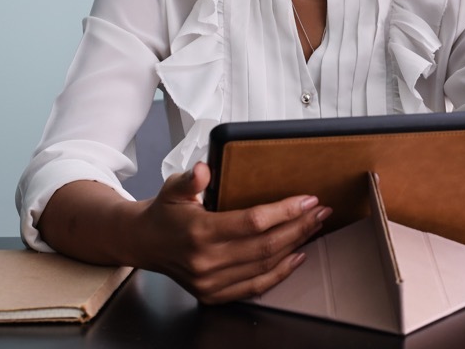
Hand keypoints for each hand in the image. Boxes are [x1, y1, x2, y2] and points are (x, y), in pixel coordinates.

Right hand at [136, 162, 329, 303]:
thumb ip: (190, 179)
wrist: (143, 243)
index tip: (307, 200)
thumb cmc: (164, 213)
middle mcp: (206, 261)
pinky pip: (255, 286)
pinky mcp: (213, 294)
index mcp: (199, 231)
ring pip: (265, 266)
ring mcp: (210, 281)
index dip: (285, 211)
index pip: (253, 222)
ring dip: (295, 246)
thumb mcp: (172, 188)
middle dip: (300, 227)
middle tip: (321, 211)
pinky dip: (280, 273)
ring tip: (314, 228)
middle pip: (266, 245)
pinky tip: (297, 255)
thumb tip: (202, 170)